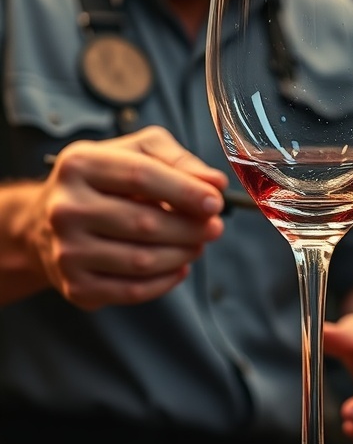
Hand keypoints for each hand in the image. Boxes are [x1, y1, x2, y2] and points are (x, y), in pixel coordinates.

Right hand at [30, 126, 227, 309]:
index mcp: (79, 164)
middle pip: (144, 223)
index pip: (141, 176)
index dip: (184, 190)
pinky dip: (165, 282)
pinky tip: (178, 267)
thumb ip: (177, 160)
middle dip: (190, 228)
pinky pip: (132, 291)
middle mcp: (65, 208)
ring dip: (181, 255)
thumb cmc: (103, 181)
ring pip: (141, 261)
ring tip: (197, 245)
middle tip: (214, 228)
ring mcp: (66, 251)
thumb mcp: (135, 152)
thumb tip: (214, 183)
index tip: (214, 202)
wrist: (46, 223)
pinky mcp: (74, 285)